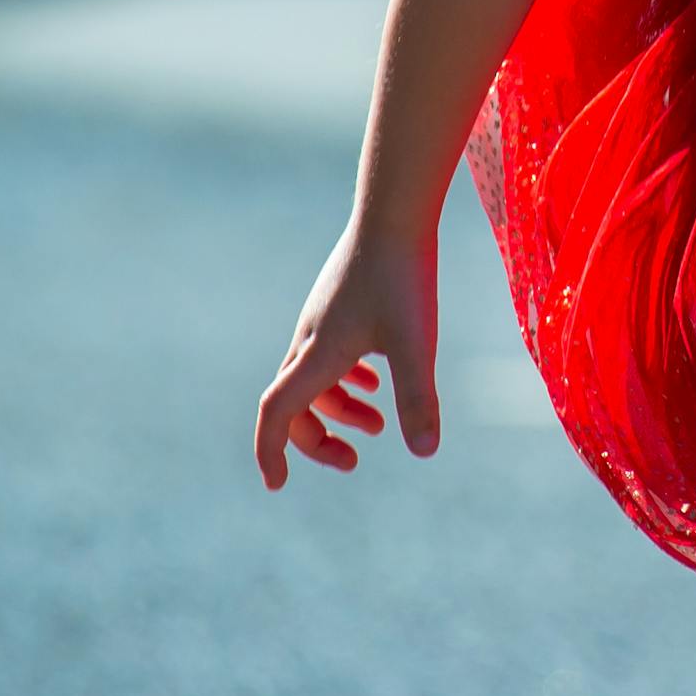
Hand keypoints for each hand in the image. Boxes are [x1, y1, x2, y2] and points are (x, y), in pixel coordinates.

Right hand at [254, 224, 440, 488]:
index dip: (272, 452)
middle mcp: (310, 338)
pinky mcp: (339, 300)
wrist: (394, 210)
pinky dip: (346, 377)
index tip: (277, 485)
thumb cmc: (403, 276)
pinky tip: (378, 380)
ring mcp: (322, 318)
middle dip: (317, 439)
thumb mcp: (416, 343)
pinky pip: (329, 352)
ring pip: (314, 378)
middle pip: (294, 403)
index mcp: (318, 354)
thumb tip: (424, 453)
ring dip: (338, 408)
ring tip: (378, 424)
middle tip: (354, 461)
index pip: (277, 413)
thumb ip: (418, 399)